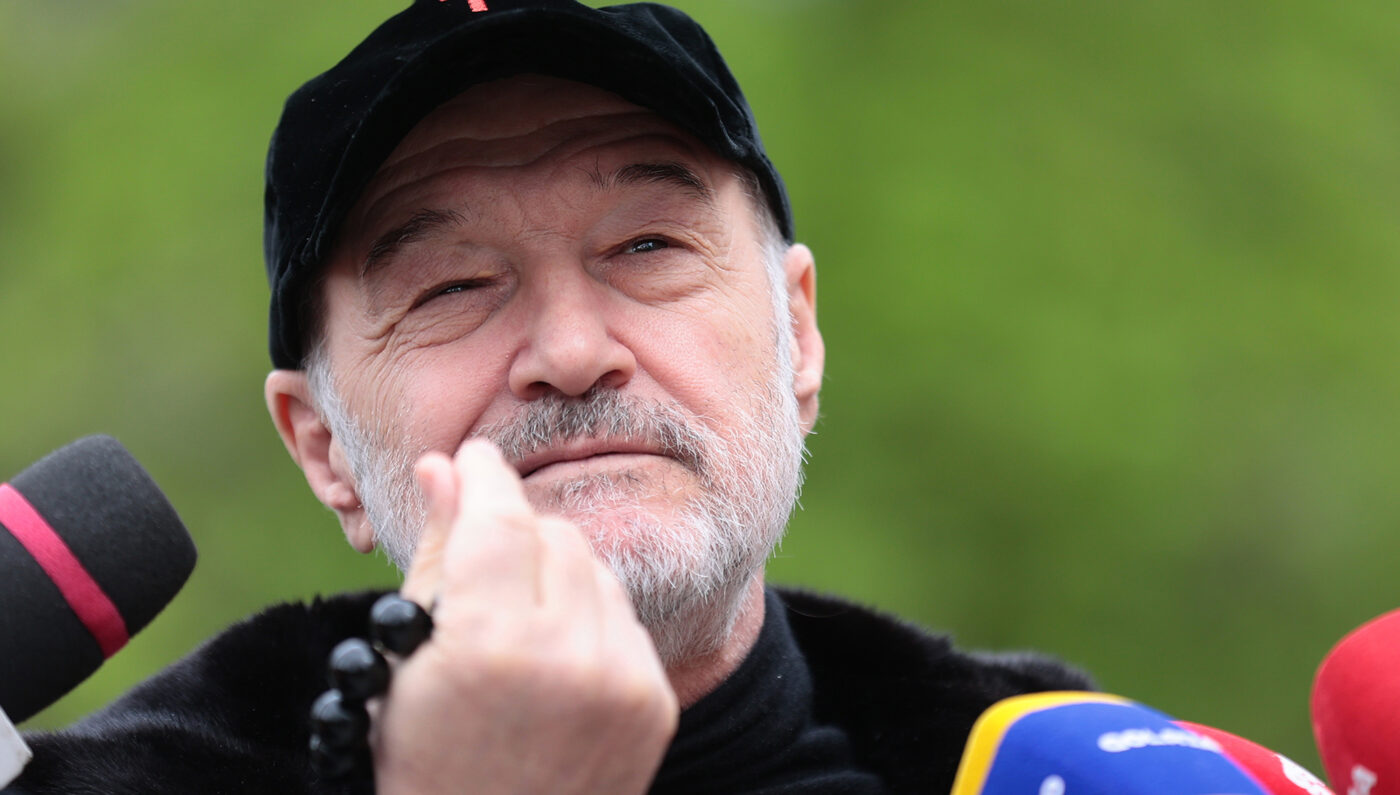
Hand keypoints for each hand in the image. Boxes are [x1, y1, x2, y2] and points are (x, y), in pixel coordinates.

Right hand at [372, 439, 678, 793]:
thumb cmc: (426, 759)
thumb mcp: (404, 659)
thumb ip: (436, 553)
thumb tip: (443, 466)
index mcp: (490, 643)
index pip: (498, 516)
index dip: (482, 477)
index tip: (473, 459)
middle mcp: (567, 657)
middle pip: (552, 533)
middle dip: (514, 536)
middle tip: (482, 575)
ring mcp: (621, 681)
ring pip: (594, 567)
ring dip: (556, 575)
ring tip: (517, 628)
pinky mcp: (655, 700)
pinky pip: (623, 616)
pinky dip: (590, 619)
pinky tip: (556, 661)